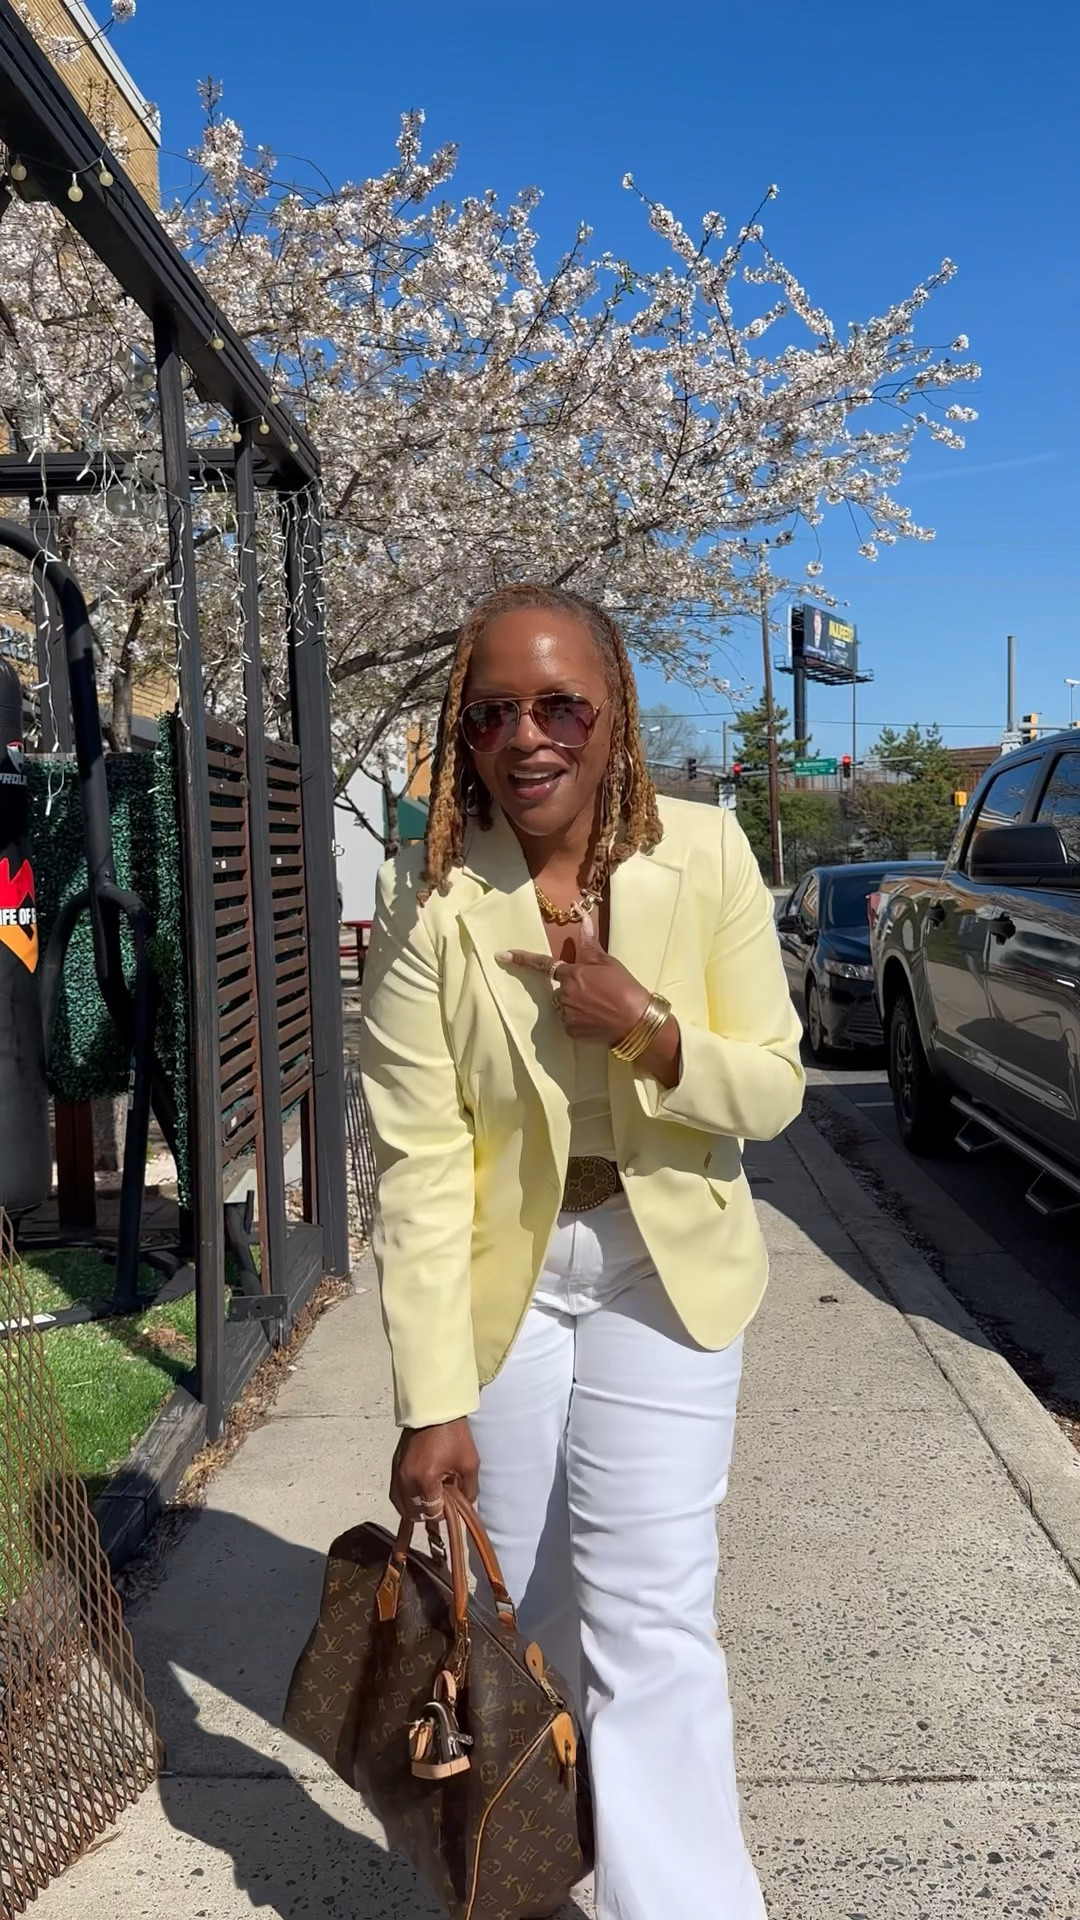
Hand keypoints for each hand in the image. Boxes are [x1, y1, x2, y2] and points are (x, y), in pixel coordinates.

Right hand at [391, 1418, 479, 1521]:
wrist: (435, 1408)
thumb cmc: (454, 1434)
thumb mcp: (469, 1463)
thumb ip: (469, 1489)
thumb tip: (466, 1504)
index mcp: (425, 1479)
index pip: (431, 1512)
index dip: (444, 1513)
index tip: (452, 1505)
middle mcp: (407, 1479)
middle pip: (413, 1513)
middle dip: (428, 1512)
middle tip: (442, 1503)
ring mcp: (398, 1472)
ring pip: (400, 1506)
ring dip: (415, 1509)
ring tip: (429, 1501)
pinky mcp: (395, 1465)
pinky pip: (395, 1493)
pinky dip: (405, 1500)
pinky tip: (417, 1496)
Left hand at [498, 915, 649, 1046]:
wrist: (637, 1022)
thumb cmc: (625, 988)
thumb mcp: (608, 963)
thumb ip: (590, 945)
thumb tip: (583, 920)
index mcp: (572, 974)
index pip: (543, 964)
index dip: (522, 959)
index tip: (502, 955)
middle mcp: (564, 994)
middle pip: (559, 989)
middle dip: (573, 989)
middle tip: (597, 992)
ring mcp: (566, 1015)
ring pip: (563, 1006)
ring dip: (575, 1005)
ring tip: (599, 1007)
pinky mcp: (570, 1032)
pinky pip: (569, 1023)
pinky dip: (579, 1021)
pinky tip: (596, 1020)